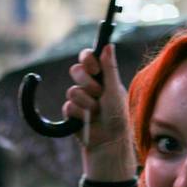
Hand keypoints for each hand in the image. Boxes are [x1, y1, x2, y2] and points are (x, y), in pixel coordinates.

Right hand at [62, 45, 134, 178]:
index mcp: (102, 76)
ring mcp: (80, 98)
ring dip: (86, 103)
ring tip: (97, 112)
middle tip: (99, 94)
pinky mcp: (71, 112)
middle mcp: (90, 85)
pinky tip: (88, 121)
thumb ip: (110, 68)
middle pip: (75, 70)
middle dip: (87, 83)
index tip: (93, 66)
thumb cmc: (118, 116)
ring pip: (72, 90)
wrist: (109, 141)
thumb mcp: (114, 90)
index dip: (87, 59)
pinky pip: (68, 107)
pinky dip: (80, 115)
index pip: (87, 57)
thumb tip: (108, 44)